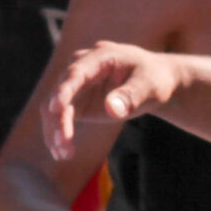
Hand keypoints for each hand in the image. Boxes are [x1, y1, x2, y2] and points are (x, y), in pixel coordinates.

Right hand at [39, 43, 181, 164]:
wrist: (156, 82)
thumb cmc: (154, 79)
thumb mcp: (150, 85)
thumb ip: (131, 95)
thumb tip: (111, 109)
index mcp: (101, 56)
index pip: (76, 72)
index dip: (64, 90)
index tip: (56, 109)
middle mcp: (83, 68)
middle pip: (60, 92)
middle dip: (58, 119)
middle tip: (63, 144)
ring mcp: (78, 85)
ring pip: (54, 107)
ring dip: (55, 130)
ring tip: (63, 154)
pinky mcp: (77, 101)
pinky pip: (61, 118)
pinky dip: (59, 134)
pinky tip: (63, 152)